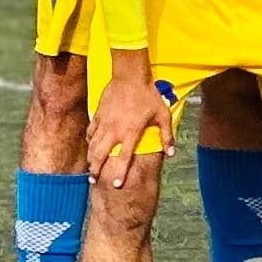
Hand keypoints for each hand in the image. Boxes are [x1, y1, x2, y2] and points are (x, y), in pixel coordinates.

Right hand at [86, 63, 171, 190]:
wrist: (130, 76)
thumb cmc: (149, 96)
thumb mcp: (163, 115)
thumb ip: (167, 136)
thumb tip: (172, 153)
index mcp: (130, 133)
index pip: (124, 158)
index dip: (120, 173)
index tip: (116, 185)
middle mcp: (114, 131)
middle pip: (100, 155)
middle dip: (95, 169)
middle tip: (93, 179)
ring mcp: (104, 123)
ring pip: (92, 145)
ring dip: (90, 158)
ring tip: (89, 168)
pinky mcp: (97, 115)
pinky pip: (90, 132)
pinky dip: (89, 141)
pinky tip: (90, 146)